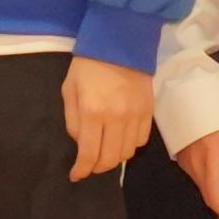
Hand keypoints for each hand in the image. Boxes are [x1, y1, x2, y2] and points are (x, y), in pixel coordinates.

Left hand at [58, 55, 156, 181]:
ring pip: (127, 153)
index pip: (89, 153)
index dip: (82, 170)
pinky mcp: (148, 111)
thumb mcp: (69, 90)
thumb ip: (73, 120)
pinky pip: (141, 140)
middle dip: (98, 167)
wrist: (119, 42)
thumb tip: (81, 144)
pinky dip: (130, 146)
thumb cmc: (88, 65)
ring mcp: (135, 115)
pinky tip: (121, 139)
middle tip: (90, 164)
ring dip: (114, 158)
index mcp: (93, 112)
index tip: (76, 175)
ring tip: (105, 152)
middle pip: (111, 159)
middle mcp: (116, 118)